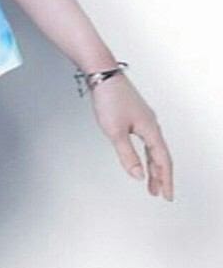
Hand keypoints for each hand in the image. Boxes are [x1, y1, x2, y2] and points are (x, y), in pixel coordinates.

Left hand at [88, 71, 173, 200]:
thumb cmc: (109, 97)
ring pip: (152, 146)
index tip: (166, 195)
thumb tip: (138, 175)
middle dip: (159, 176)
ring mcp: (143, 117)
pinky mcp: (134, 112)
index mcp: (150, 129)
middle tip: (158, 192)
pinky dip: (145, 151)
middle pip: (160, 155)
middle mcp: (151, 123)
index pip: (162, 160)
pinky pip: (146, 138)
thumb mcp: (115, 131)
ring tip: (148, 179)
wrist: (102, 73)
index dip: (165, 180)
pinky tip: (140, 155)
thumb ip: (127, 155)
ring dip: (152, 164)